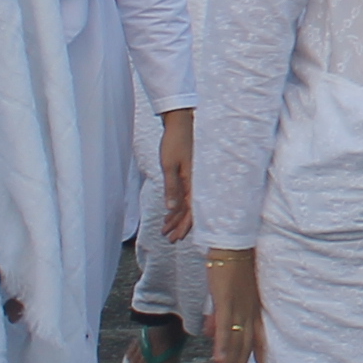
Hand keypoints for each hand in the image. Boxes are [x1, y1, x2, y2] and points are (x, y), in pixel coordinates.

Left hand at [159, 110, 194, 240]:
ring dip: (177, 217)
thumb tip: (171, 209)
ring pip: (187, 203)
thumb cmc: (174, 142)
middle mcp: (197, 182)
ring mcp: (194, 178)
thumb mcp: (169, 165)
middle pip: (191, 210)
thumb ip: (171, 188)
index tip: (175, 238)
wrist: (180, 123)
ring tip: (166, 229)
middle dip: (180, 226)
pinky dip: (177, 205)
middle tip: (170, 239)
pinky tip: (170, 211)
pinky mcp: (189, 174)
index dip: (183, 226)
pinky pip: (185, 194)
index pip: (191, 211)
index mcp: (194, 182)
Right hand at [209, 252, 263, 362]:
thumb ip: (219, 313)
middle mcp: (249, 310)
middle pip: (245, 346)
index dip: (260, 359)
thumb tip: (207, 330)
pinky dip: (222, 344)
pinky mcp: (227, 299)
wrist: (234, 242)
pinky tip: (219, 360)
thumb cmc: (233, 264)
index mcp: (252, 308)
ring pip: (235, 341)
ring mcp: (239, 306)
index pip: (258, 338)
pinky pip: (225, 326)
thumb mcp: (229, 292)